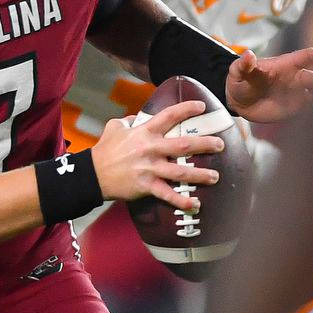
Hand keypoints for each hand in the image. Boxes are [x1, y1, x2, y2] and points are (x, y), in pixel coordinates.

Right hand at [91, 101, 221, 212]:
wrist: (92, 174)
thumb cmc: (104, 150)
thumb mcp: (114, 128)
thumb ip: (127, 121)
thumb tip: (134, 117)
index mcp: (144, 132)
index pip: (169, 116)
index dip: (187, 109)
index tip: (202, 107)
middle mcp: (150, 149)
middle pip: (183, 145)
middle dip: (205, 144)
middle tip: (220, 145)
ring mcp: (149, 168)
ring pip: (180, 172)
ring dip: (200, 175)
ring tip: (215, 176)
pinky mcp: (146, 186)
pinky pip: (167, 194)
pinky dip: (182, 201)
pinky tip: (196, 204)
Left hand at [224, 47, 312, 123]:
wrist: (238, 101)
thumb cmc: (241, 81)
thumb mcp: (238, 71)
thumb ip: (244, 64)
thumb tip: (248, 54)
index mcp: (285, 65)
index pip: (307, 57)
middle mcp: (295, 78)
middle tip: (310, 90)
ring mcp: (296, 94)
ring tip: (308, 105)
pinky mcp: (294, 109)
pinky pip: (308, 109)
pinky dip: (311, 112)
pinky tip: (304, 116)